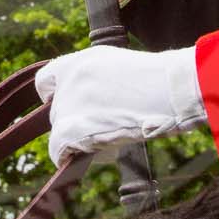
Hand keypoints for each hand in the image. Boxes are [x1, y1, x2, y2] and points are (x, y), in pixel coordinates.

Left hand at [36, 45, 205, 167]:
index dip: (54, 96)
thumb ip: (96, 79)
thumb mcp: (120, 66)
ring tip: (106, 140)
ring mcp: (69, 103)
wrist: (172, 90)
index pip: (46, 81)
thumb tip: (90, 102)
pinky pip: (57, 149)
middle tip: (102, 129)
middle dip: (76, 122)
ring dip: (78, 140)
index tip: (70, 108)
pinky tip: (87, 156)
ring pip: (59, 131)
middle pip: (57, 111)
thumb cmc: (159, 81)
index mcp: (79, 62)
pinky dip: (67, 156)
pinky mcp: (73, 128)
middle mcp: (69, 80)